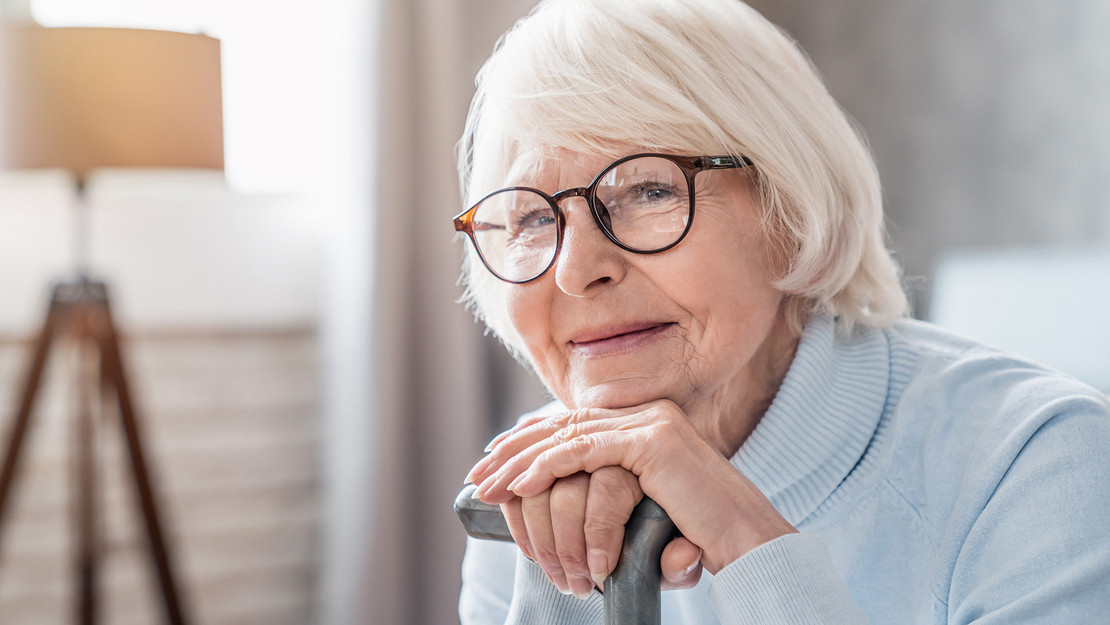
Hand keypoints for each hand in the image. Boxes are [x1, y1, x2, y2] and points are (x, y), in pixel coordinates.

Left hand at [468, 400, 795, 573]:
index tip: (496, 462)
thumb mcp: (645, 506)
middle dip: (516, 449)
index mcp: (648, 422)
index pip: (576, 424)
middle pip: (565, 424)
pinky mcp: (653, 443)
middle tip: (479, 473)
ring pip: (568, 436)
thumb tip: (560, 496)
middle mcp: (650, 414)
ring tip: (489, 486)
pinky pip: (585, 451)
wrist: (747, 543)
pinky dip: (547, 467)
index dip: (531, 441)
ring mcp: (653, 423)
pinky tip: (520, 485)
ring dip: (521, 462)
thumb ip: (611, 491)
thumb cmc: (700, 534)